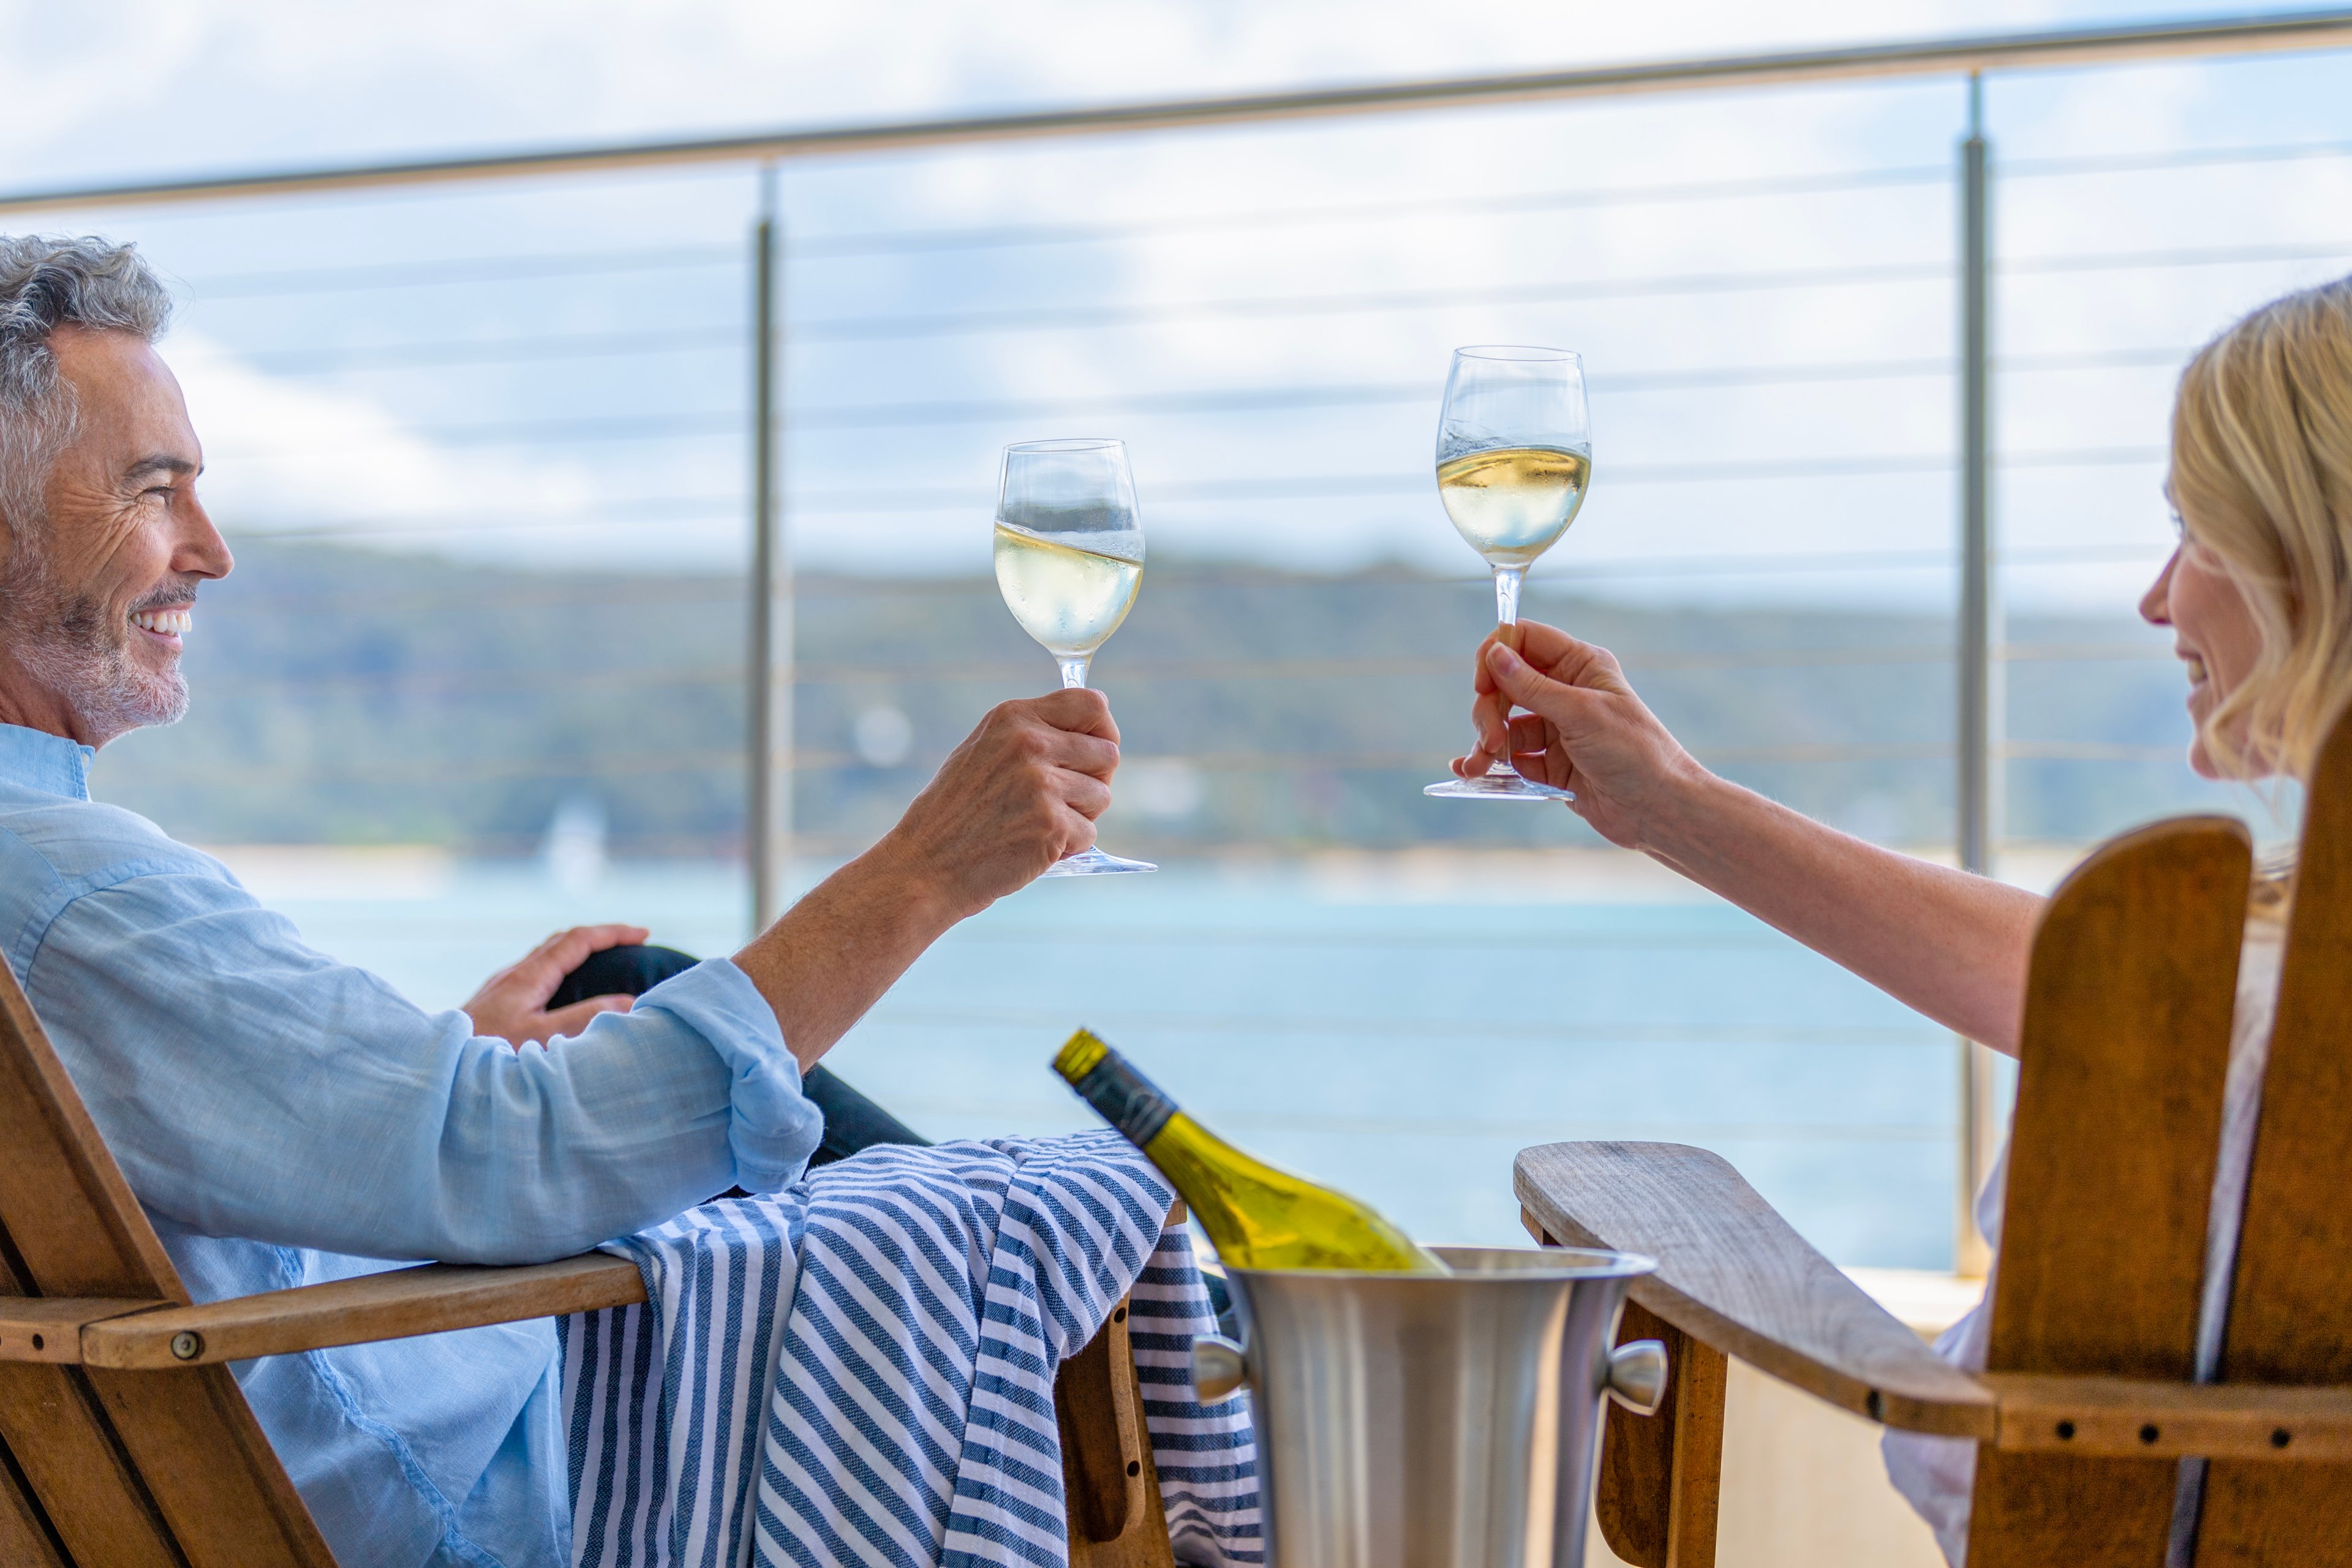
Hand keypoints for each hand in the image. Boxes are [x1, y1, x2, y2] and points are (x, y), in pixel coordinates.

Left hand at [463, 923, 649, 1046]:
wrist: (438, 1068)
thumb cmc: (487, 1054)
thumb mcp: (542, 1037)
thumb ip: (585, 1017)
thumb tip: (630, 1001)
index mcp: (528, 975)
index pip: (578, 939)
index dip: (613, 933)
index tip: (645, 935)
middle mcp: (514, 974)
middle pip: (562, 941)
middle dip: (600, 937)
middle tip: (631, 944)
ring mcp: (501, 987)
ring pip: (546, 956)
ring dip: (579, 952)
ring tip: (604, 964)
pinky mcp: (494, 1003)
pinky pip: (536, 973)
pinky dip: (562, 970)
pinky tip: (563, 993)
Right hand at [876, 689, 1120, 916]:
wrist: (926, 866)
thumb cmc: (955, 813)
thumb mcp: (984, 750)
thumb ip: (1034, 733)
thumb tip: (1096, 731)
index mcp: (1013, 717)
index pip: (1092, 704)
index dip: (1102, 731)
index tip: (1093, 753)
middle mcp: (1030, 743)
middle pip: (1107, 753)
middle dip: (1093, 780)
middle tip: (1058, 800)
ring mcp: (1042, 784)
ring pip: (1102, 796)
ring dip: (1079, 816)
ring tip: (1035, 823)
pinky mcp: (1051, 824)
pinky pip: (1089, 833)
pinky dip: (1067, 847)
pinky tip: (1031, 847)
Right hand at [1454, 620, 1702, 849]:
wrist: (1658, 809)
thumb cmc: (1634, 753)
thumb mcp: (1581, 714)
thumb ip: (1532, 686)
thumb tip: (1495, 654)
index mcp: (1580, 666)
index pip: (1524, 640)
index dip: (1497, 655)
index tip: (1483, 685)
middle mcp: (1566, 691)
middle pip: (1506, 684)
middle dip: (1488, 710)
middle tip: (1489, 740)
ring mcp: (1557, 728)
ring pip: (1504, 723)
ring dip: (1485, 742)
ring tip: (1478, 767)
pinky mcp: (1551, 762)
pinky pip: (1511, 755)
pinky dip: (1490, 763)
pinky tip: (1470, 772)